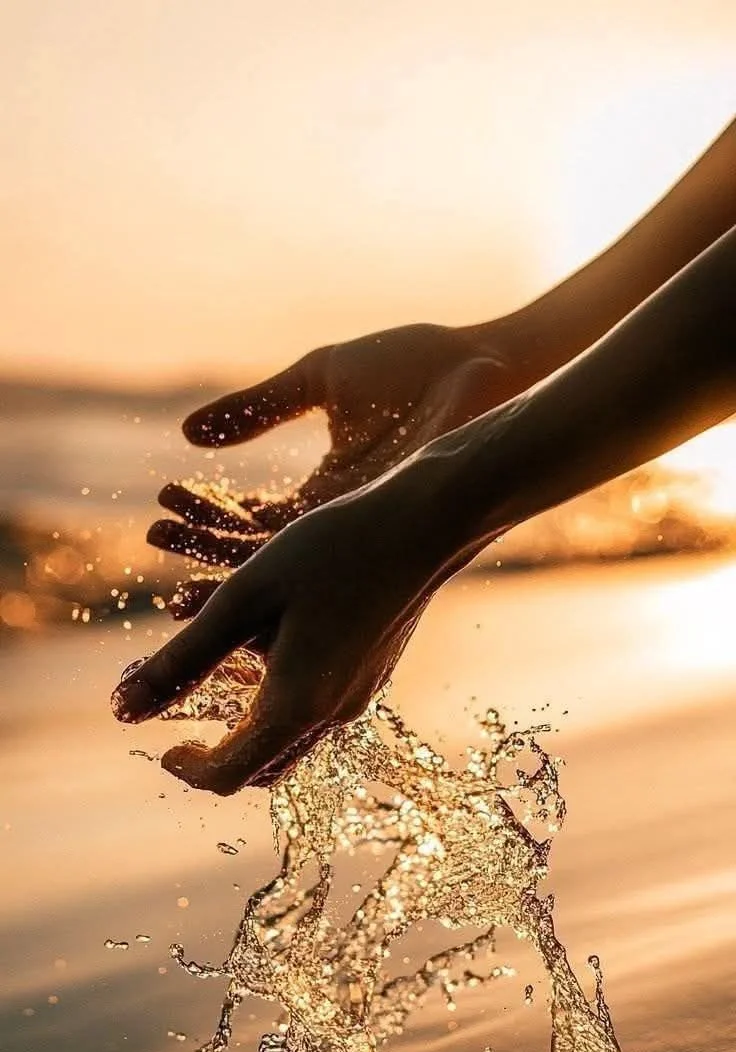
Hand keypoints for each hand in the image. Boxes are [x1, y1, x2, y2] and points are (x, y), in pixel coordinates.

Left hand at [113, 451, 461, 791]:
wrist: (424, 526)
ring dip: (244, 731)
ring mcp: (356, 700)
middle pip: (259, 770)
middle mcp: (331, 716)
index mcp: (296, 704)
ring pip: (287, 745)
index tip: (159, 741)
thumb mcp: (242, 598)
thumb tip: (122, 710)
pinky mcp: (369, 678)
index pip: (227, 775)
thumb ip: (183, 658)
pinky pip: (313, 715)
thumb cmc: (330, 550)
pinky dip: (276, 706)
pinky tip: (264, 650)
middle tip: (179, 716)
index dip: (185, 768)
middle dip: (213, 755)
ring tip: (214, 677)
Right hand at [148, 318, 523, 617]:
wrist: (479, 367)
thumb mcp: (318, 380)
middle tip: (155, 535)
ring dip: (226, 571)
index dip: (207, 514)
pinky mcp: (380, 534)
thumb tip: (186, 432)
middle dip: (203, 550)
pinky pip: (320, 568)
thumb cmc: (411, 367)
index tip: (164, 497)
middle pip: (259, 555)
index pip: (252, 519)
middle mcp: (338, 524)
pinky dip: (275, 573)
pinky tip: (236, 571)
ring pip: (284, 573)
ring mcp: (360, 534)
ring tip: (174, 567)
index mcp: (324, 490)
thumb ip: (257, 408)